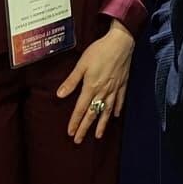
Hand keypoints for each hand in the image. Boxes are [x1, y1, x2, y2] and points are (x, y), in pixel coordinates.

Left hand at [57, 20, 133, 143]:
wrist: (121, 43)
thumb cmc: (99, 51)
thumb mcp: (82, 64)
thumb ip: (71, 81)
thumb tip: (60, 95)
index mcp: (91, 87)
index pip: (80, 109)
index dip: (75, 122)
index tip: (70, 133)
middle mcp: (103, 91)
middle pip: (92, 113)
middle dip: (85, 128)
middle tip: (79, 140)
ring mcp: (114, 89)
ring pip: (107, 111)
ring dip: (101, 124)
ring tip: (98, 135)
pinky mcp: (123, 84)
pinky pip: (120, 100)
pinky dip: (117, 109)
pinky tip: (115, 116)